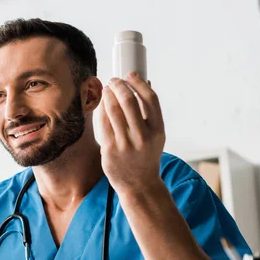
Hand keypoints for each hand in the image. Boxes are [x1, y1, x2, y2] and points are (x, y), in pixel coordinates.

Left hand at [98, 73, 165, 195]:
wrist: (138, 184)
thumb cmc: (146, 155)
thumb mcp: (156, 136)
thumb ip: (151, 112)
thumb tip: (146, 83)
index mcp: (158, 130)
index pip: (150, 98)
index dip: (139, 83)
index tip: (130, 75)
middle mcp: (143, 136)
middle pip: (129, 101)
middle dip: (119, 86)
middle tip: (113, 81)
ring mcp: (125, 143)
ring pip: (113, 110)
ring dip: (108, 95)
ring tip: (106, 90)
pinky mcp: (110, 149)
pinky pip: (103, 123)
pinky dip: (101, 110)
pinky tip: (101, 105)